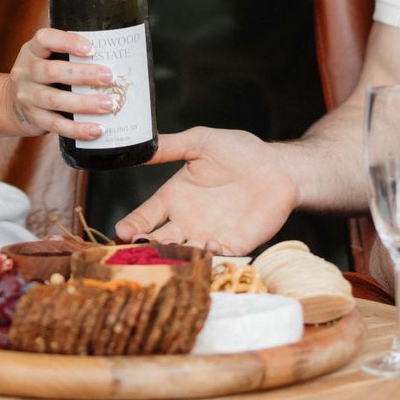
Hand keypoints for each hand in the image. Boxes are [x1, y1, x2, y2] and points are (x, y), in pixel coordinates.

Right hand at [5, 28, 114, 141]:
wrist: (10, 103)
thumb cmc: (40, 76)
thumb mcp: (45, 58)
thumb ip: (68, 56)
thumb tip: (113, 58)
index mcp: (32, 51)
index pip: (45, 39)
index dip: (67, 42)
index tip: (91, 48)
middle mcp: (26, 72)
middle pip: (53, 71)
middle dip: (84, 75)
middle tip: (110, 77)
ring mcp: (27, 97)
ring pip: (56, 100)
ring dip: (85, 103)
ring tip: (109, 105)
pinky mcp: (34, 118)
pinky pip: (57, 125)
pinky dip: (78, 129)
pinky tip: (97, 129)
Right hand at [114, 128, 298, 254]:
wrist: (278, 167)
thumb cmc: (240, 151)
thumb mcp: (202, 142)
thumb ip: (171, 147)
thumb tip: (140, 147)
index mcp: (174, 197)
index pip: (145, 217)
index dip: (132, 225)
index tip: (122, 231)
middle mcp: (187, 221)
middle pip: (158, 241)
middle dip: (146, 248)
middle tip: (138, 250)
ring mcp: (208, 235)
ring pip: (184, 253)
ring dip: (174, 257)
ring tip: (168, 254)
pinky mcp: (234, 246)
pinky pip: (217, 257)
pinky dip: (210, 255)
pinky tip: (208, 244)